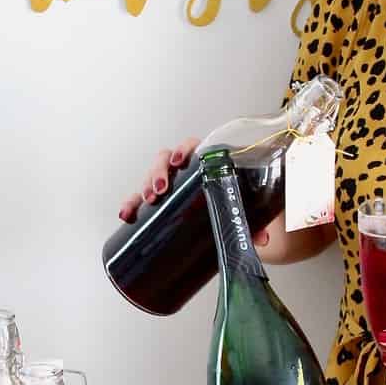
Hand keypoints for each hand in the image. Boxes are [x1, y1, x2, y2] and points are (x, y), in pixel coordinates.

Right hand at [116, 138, 272, 248]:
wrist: (220, 213)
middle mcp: (181, 170)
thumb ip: (250, 220)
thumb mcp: (237, 208)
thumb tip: (260, 238)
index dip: (182, 150)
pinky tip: (125, 216)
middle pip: (164, 160)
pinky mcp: (156, 201)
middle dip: (159, 173)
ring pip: (149, 177)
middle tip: (161, 190)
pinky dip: (131, 206)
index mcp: (202, 163)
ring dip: (143, 187)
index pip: (190, 146)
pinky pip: (139, 199)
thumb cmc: (227, 201)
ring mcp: (167, 184)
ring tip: (145, 202)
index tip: (178, 161)